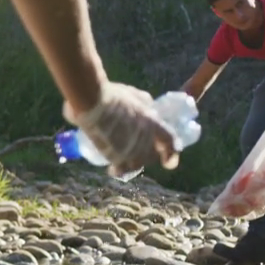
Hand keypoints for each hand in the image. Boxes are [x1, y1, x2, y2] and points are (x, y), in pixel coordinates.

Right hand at [63, 82, 178, 176]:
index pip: (170, 142)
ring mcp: (131, 150)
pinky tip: (112, 170)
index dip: (172, 153)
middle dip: (148, 156)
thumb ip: (143, 103)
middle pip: (152, 155)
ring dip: (132, 163)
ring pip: (137, 164)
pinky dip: (118, 170)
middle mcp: (146, 140)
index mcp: (153, 123)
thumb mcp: (134, 94)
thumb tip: (147, 107)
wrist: (92, 102)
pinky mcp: (116, 156)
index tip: (169, 161)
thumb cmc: (110, 95)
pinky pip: (121, 169)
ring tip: (123, 161)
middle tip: (139, 152)